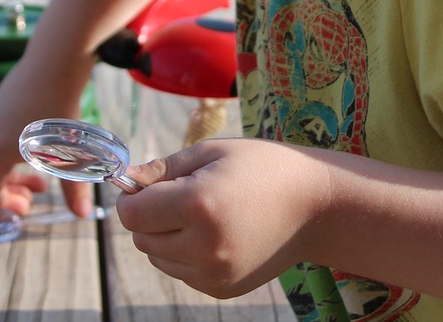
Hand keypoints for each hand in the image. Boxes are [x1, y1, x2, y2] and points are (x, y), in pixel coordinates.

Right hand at [0, 54, 95, 216]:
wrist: (53, 63)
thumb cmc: (58, 108)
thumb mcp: (67, 152)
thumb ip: (72, 187)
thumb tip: (82, 214)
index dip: (7, 206)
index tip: (29, 207)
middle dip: (5, 193)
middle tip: (34, 196)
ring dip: (6, 175)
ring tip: (40, 175)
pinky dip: (4, 157)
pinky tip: (34, 152)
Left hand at [114, 137, 326, 298]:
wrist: (316, 206)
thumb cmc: (263, 167)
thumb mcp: (212, 152)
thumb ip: (163, 168)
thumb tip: (126, 180)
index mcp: (198, 205)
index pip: (132, 213)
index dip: (133, 196)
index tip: (148, 184)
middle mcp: (203, 246)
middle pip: (141, 238)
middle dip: (149, 215)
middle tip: (180, 193)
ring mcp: (214, 274)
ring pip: (158, 258)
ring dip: (165, 236)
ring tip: (201, 213)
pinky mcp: (222, 289)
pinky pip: (181, 272)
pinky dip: (185, 254)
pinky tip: (214, 232)